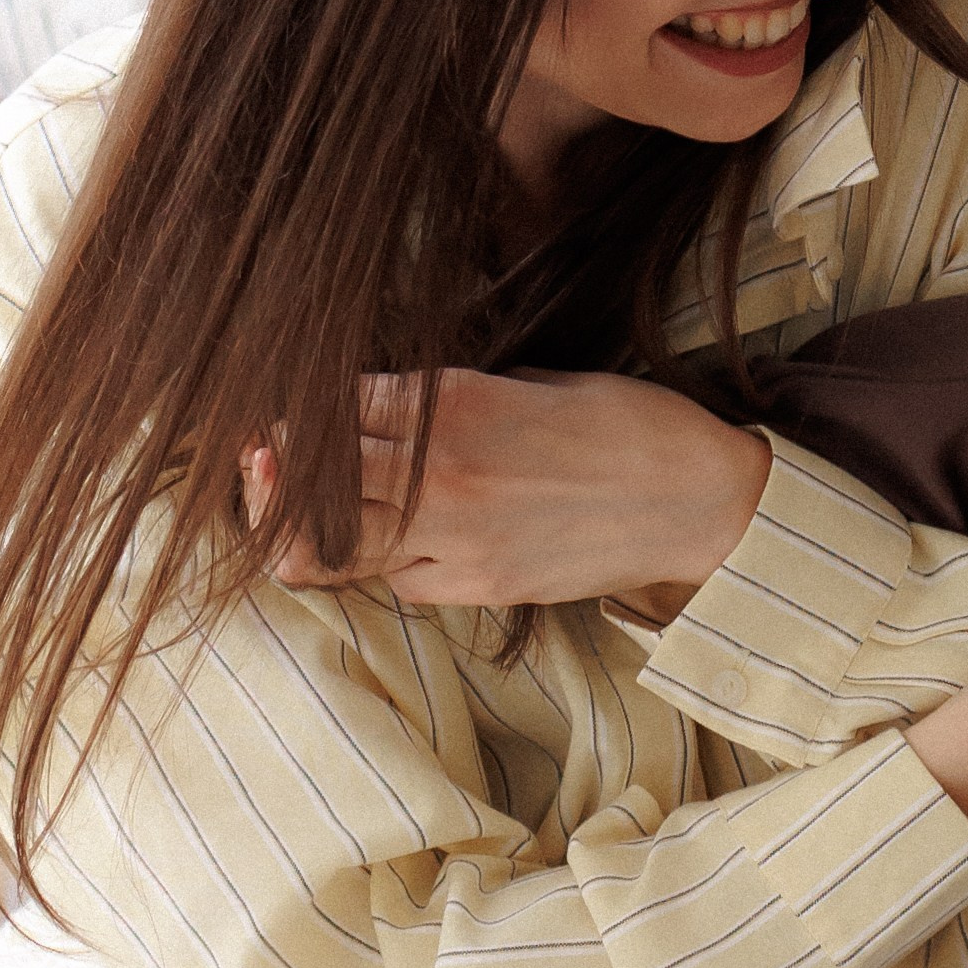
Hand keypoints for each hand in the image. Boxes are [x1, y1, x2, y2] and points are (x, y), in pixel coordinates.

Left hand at [243, 370, 771, 610]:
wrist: (699, 504)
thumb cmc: (629, 425)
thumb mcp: (536, 381)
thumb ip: (456, 396)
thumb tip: (387, 404)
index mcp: (454, 404)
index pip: (329, 407)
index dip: (295, 409)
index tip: (282, 410)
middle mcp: (441, 475)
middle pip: (305, 486)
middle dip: (275, 472)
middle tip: (268, 460)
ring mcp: (454, 540)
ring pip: (333, 547)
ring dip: (317, 526)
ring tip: (323, 505)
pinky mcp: (476, 587)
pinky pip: (397, 579)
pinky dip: (387, 559)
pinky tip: (409, 534)